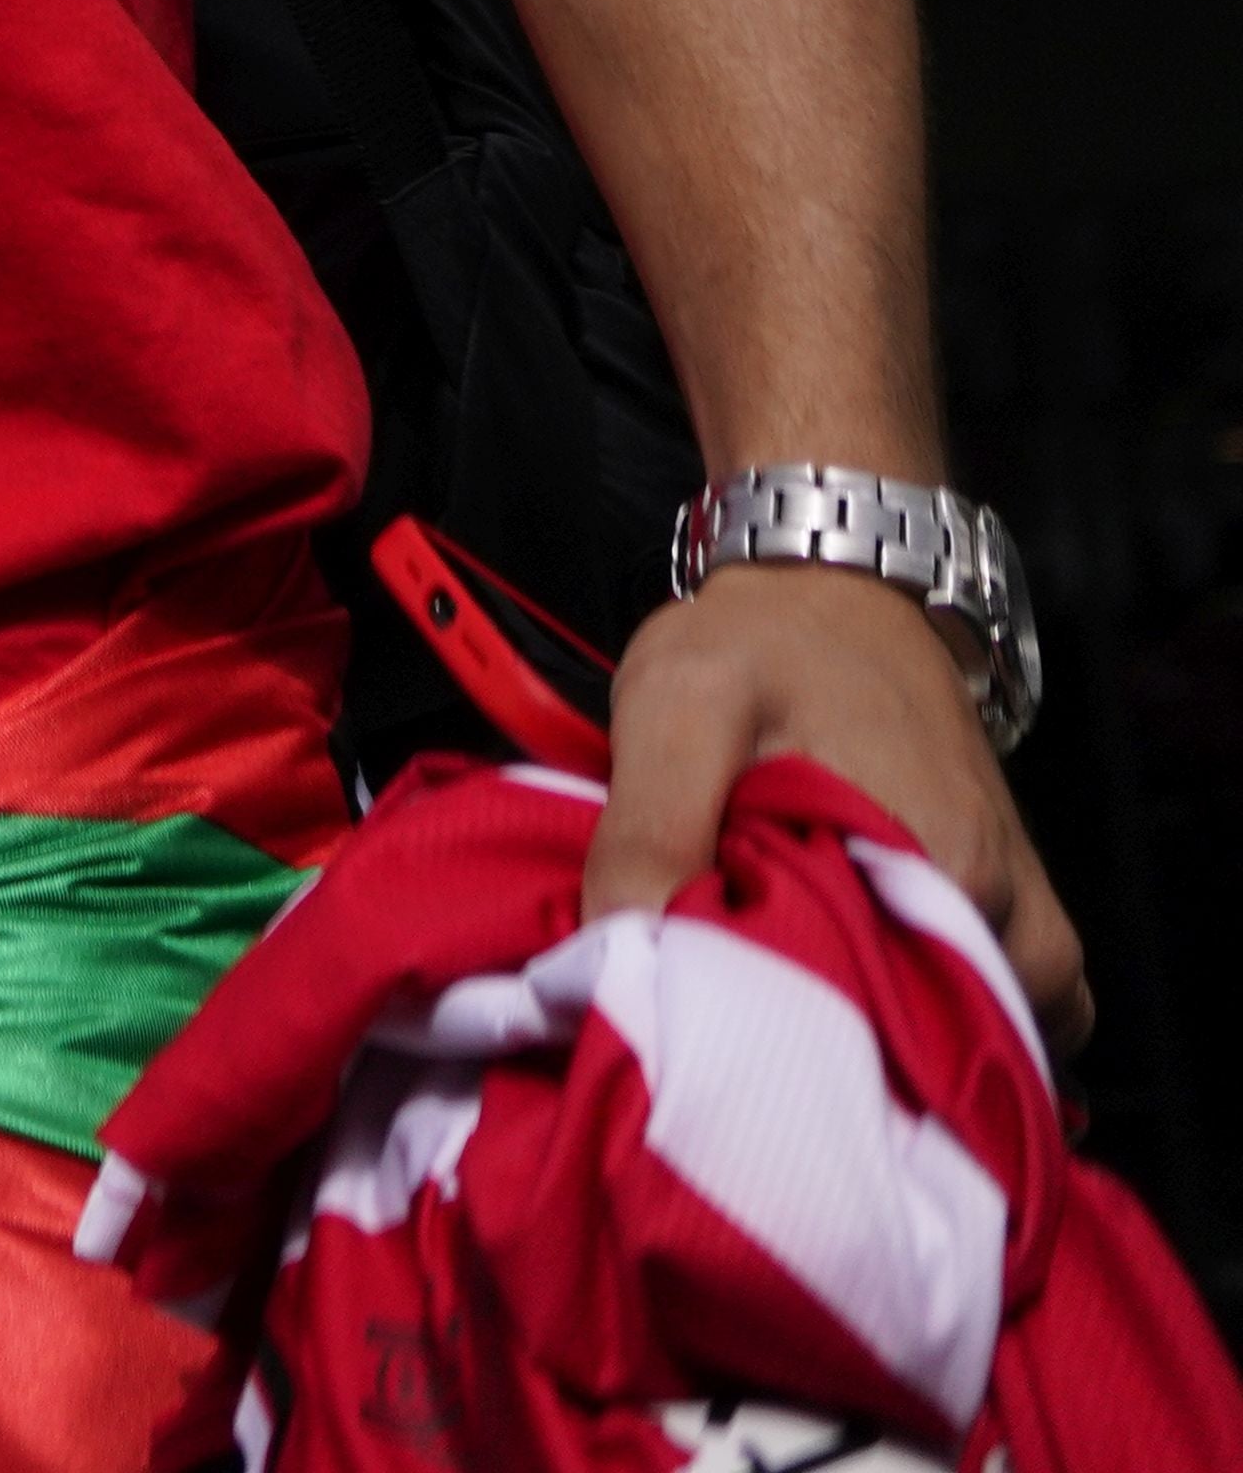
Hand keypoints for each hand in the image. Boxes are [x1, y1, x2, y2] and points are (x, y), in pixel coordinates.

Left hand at [588, 560, 1086, 1038]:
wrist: (838, 588)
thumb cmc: (763, 645)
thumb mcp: (677, 709)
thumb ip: (647, 834)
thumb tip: (620, 960)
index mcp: (946, 871)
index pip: (878, 1030)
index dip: (777, 1051)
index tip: (704, 1036)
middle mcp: (1009, 913)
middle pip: (919, 1047)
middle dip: (820, 1052)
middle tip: (729, 1019)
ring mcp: (1020, 922)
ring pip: (955, 1037)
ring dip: (866, 1037)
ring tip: (778, 993)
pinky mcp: (1012, 919)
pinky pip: (986, 1011)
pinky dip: (918, 1019)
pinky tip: (842, 989)